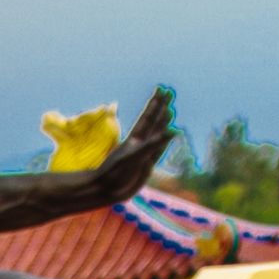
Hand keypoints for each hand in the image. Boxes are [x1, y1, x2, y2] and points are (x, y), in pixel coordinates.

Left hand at [89, 82, 177, 204]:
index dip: (155, 103)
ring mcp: (143, 153)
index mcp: (136, 139)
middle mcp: (140, 143)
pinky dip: (164, 141)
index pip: (148, 117)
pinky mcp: (146, 165)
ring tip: (170, 109)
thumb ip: (154, 144)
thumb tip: (173, 132)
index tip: (161, 89)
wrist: (106, 190)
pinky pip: (158, 149)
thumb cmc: (118, 173)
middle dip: (161, 106)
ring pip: (156, 134)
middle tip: (168, 92)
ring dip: (163, 122)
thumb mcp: (135, 157)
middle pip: (153, 121)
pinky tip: (169, 136)